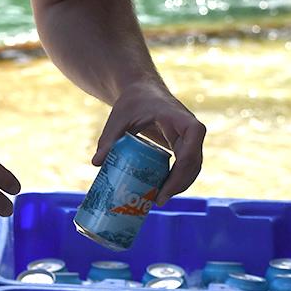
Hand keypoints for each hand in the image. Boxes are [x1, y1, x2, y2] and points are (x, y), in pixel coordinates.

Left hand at [92, 80, 205, 203]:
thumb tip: (96, 163)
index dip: (181, 173)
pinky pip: (186, 166)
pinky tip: (161, 192)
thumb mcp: (120, 117)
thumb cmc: (133, 101)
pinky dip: (176, 180)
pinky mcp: (184, 146)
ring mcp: (190, 139)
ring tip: (157, 199)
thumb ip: (109, 138)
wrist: (143, 90)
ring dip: (179, 186)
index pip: (191, 148)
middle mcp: (191, 130)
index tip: (164, 189)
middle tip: (158, 200)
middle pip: (194, 163)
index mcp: (181, 120)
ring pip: (193, 168)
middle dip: (179, 185)